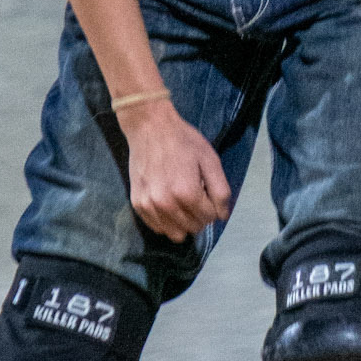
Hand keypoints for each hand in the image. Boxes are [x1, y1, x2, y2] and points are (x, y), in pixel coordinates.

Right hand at [121, 103, 230, 242]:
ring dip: (184, 221)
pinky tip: (168, 203)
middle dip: (199, 214)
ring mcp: (149, 205)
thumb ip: (220, 191)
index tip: (206, 190)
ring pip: (176, 233)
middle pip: (194, 227)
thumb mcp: (210, 160)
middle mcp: (166, 204)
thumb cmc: (183, 141)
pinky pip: (158, 228)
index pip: (210, 217)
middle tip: (195, 193)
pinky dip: (167, 221)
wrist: (150, 127)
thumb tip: (222, 215)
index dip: (213, 205)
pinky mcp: (138, 204)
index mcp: (187, 193)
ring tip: (181, 200)